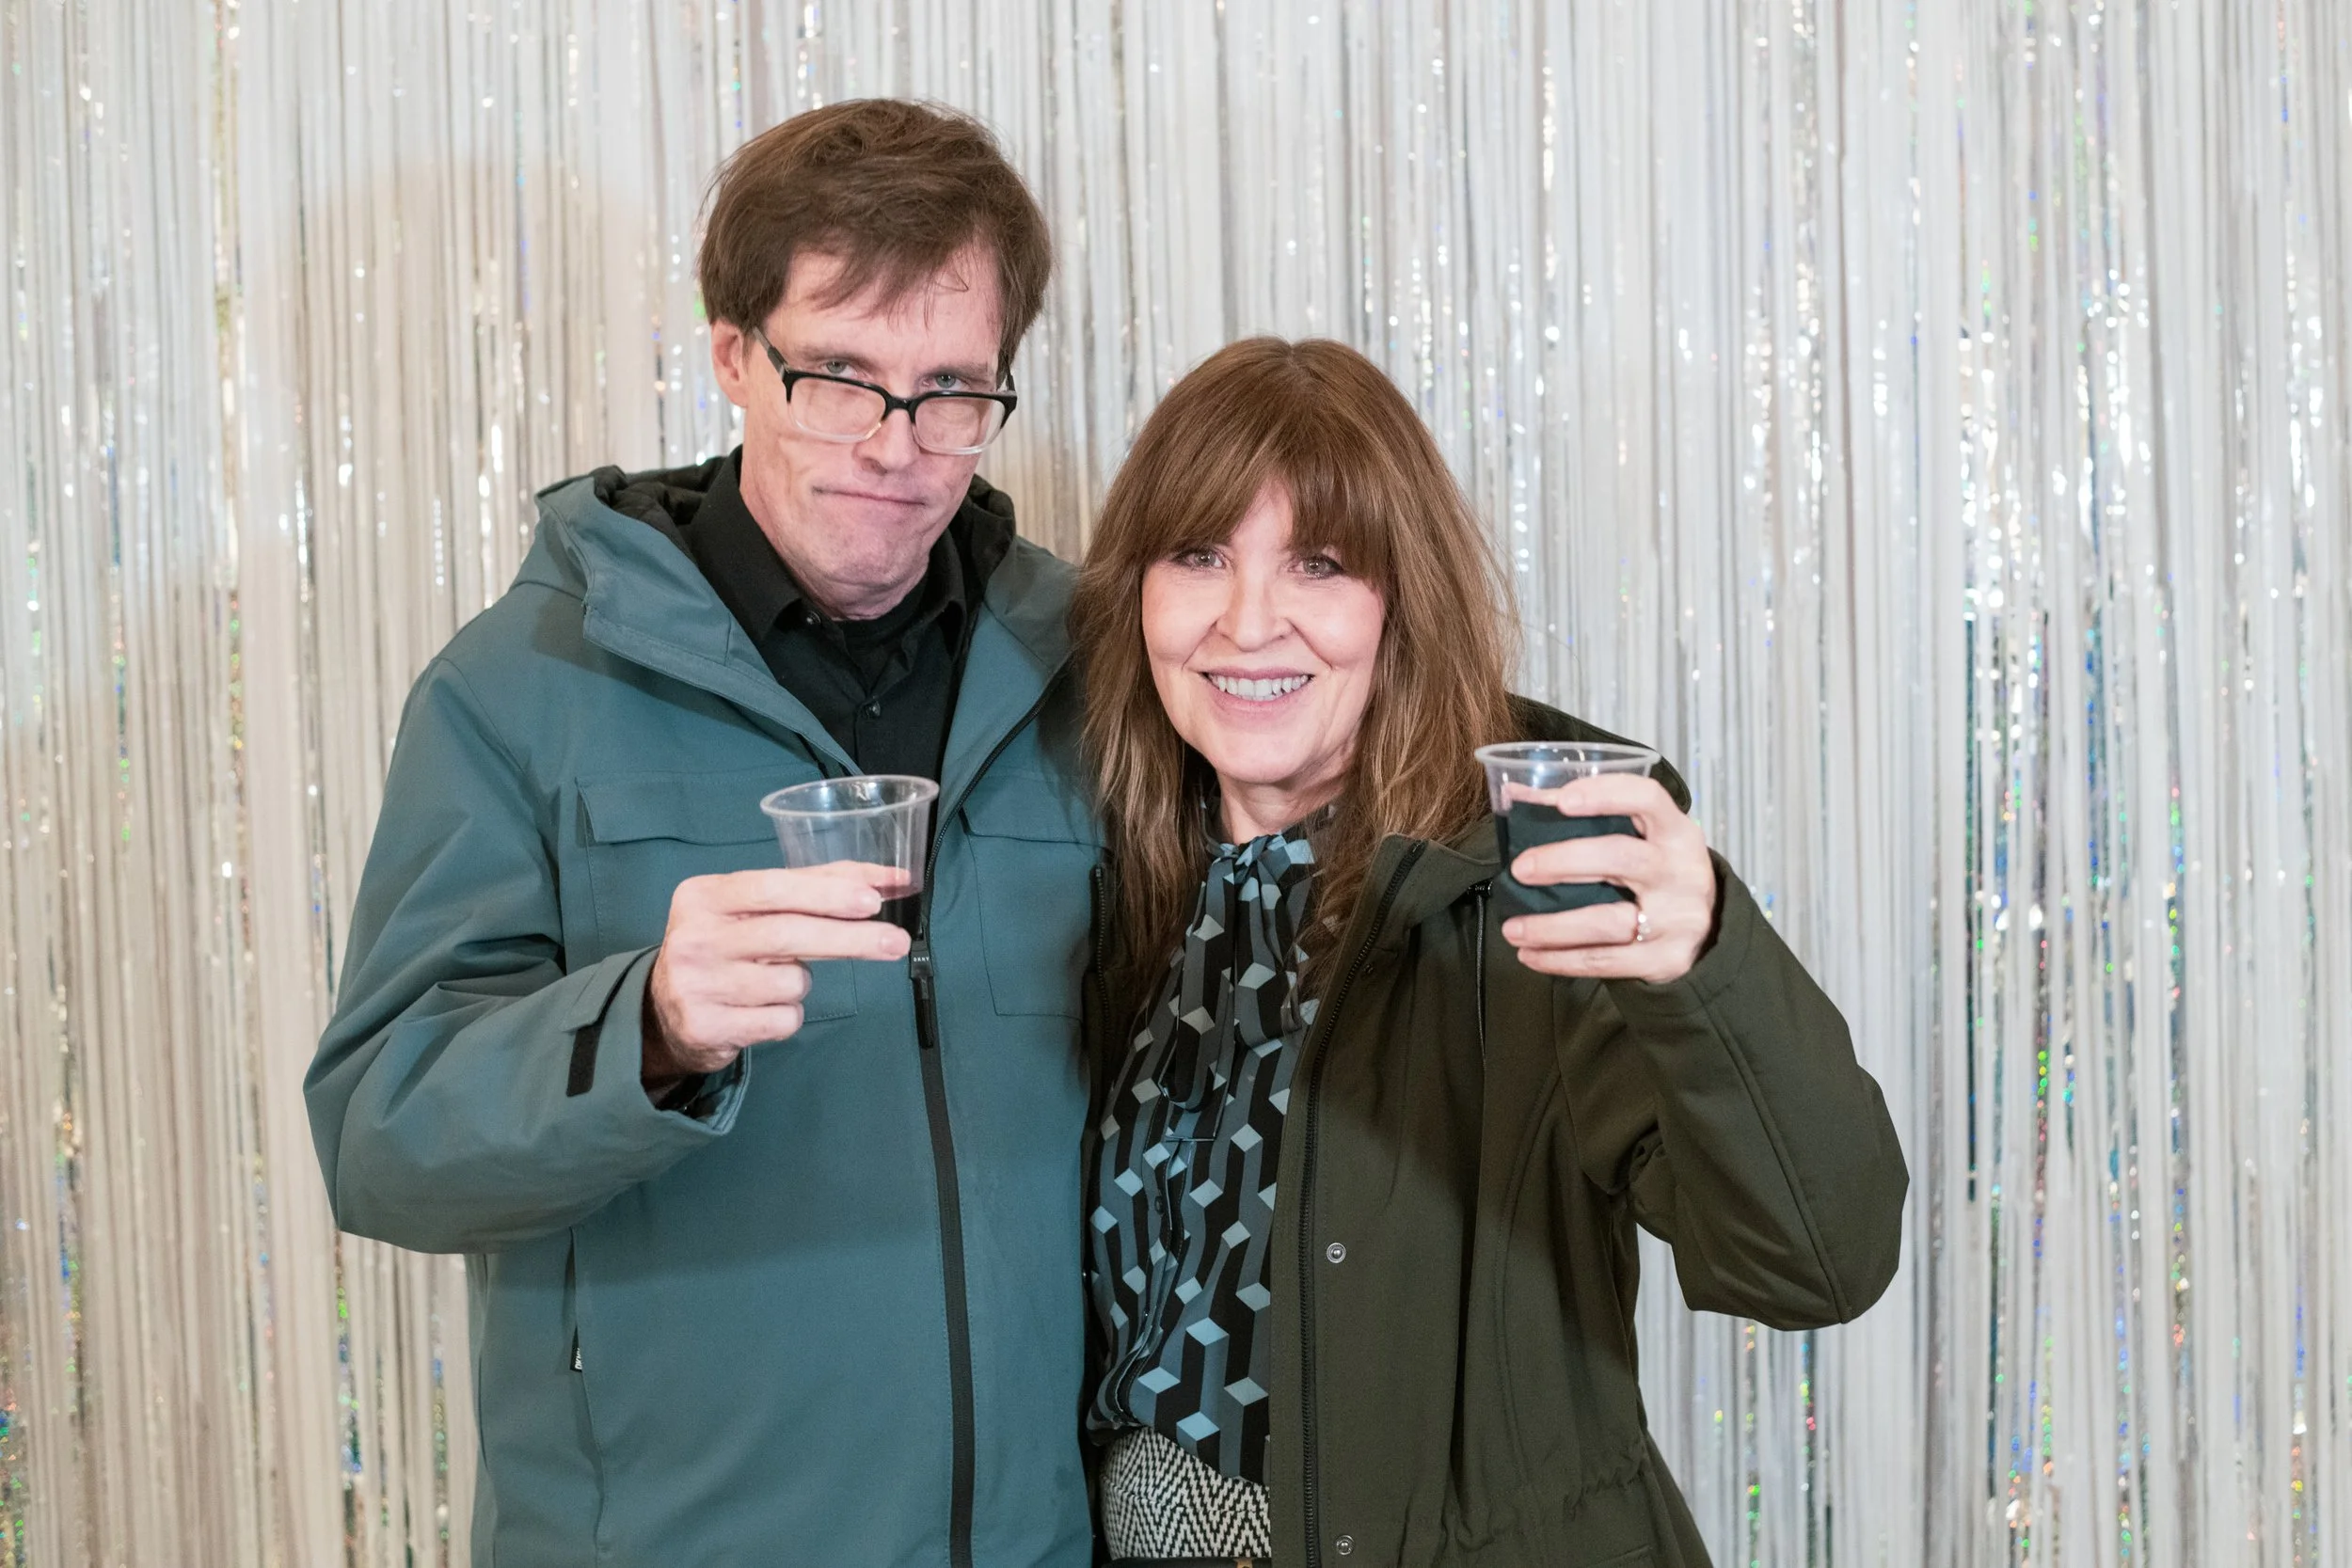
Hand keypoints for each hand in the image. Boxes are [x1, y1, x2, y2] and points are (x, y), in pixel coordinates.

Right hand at [643, 862, 911, 1079]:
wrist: (665, 1011)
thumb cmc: (725, 947)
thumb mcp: (751, 908)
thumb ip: (813, 887)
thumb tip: (887, 879)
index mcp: (704, 895)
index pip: (775, 888)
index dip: (827, 894)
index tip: (873, 900)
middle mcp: (695, 937)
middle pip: (789, 934)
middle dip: (850, 938)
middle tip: (895, 942)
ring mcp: (697, 985)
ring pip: (791, 981)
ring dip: (802, 982)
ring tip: (774, 980)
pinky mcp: (707, 1027)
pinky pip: (782, 1020)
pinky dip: (788, 1015)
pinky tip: (762, 1009)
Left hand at [1499, 774, 1716, 982]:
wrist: (1710, 931)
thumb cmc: (1659, 873)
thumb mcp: (1641, 838)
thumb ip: (1586, 814)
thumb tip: (1518, 795)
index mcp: (1675, 831)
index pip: (1647, 798)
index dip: (1605, 794)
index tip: (1562, 801)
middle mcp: (1681, 871)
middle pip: (1620, 858)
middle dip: (1563, 861)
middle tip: (1520, 869)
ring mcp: (1677, 918)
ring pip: (1607, 921)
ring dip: (1552, 926)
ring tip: (1512, 929)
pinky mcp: (1666, 958)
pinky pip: (1606, 961)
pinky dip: (1562, 960)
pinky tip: (1530, 955)